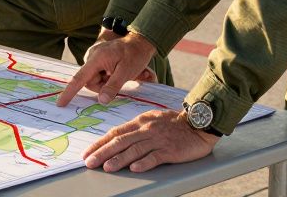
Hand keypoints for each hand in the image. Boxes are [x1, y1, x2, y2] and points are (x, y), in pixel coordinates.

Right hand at [56, 31, 156, 105]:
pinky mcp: (97, 58)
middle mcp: (91, 56)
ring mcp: (94, 56)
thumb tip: (101, 101)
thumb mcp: (126, 73)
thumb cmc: (134, 56)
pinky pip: (97, 73)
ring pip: (94, 79)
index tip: (60, 103)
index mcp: (96, 58)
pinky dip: (106, 76)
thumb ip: (112, 87)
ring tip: (118, 73)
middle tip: (117, 79)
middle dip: (102, 85)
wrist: (140, 42)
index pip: (79, 78)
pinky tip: (115, 71)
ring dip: (106, 81)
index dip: (69, 92)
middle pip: (89, 81)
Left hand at [82, 109, 217, 172]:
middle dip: (103, 152)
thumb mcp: (152, 119)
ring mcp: (158, 139)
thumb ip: (136, 128)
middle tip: (89, 162)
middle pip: (121, 141)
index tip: (87, 152)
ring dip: (119, 159)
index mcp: (140, 122)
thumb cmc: (174, 123)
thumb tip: (118, 137)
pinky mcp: (170, 150)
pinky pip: (155, 156)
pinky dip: (144, 163)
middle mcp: (146, 129)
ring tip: (107, 167)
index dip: (100, 143)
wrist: (199, 123)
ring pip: (135, 150)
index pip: (115, 133)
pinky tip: (135, 168)